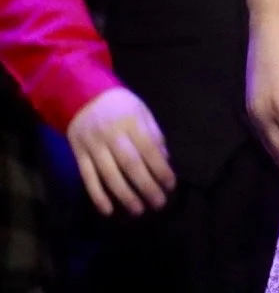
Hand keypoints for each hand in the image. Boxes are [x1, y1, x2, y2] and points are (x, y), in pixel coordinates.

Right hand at [65, 87, 174, 216]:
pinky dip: (97, 196)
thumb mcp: (141, 111)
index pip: (149, 149)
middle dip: (146, 186)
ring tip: (138, 210)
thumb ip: (154, 134)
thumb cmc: (119, 105)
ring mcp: (93, 146)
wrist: (81, 96)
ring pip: (109, 175)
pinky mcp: (79, 155)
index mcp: (131, 122)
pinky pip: (88, 178)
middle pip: (130, 165)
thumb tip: (166, 160)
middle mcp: (112, 135)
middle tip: (159, 203)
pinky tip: (108, 210)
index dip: (161, 168)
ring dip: (124, 195)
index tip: (171, 185)